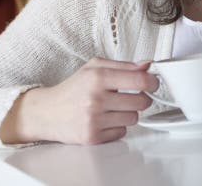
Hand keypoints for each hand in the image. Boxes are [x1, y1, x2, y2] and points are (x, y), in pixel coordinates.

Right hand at [4, 58, 157, 144]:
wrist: (47, 112)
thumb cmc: (72, 89)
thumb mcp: (93, 67)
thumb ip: (122, 65)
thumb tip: (146, 65)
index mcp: (97, 77)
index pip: (139, 81)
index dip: (153, 82)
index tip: (154, 83)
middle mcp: (96, 99)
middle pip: (141, 102)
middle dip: (141, 99)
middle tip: (132, 96)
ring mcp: (94, 120)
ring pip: (133, 118)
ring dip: (128, 113)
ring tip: (113, 108)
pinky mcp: (93, 137)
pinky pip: (122, 132)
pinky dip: (117, 126)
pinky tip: (104, 120)